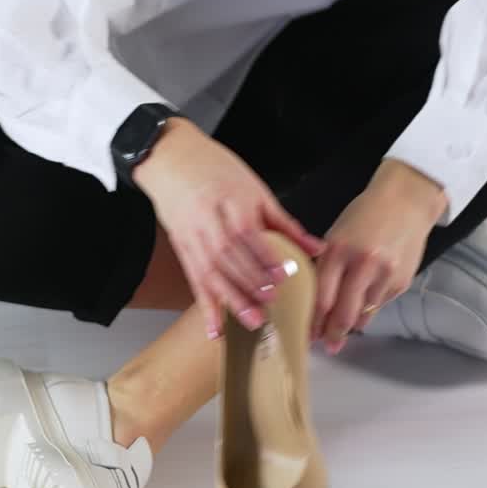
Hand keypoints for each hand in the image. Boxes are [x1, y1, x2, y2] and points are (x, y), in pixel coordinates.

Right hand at [135, 118, 324, 338]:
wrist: (171, 160)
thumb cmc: (217, 170)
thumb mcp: (255, 189)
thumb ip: (284, 223)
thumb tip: (315, 248)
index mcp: (232, 202)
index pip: (249, 234)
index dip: (263, 258)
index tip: (281, 277)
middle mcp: (210, 222)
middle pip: (230, 258)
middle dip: (249, 284)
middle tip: (269, 305)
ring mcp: (194, 238)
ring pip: (213, 274)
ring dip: (231, 300)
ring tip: (250, 321)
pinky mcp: (183, 250)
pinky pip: (195, 282)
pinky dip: (206, 307)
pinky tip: (215, 328)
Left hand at [313, 159, 448, 353]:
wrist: (408, 199)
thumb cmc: (365, 217)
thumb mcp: (336, 237)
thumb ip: (324, 269)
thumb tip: (313, 306)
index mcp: (338, 252)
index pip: (321, 300)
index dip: (314, 324)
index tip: (309, 337)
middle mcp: (362, 265)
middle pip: (343, 315)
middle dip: (333, 336)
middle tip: (328, 346)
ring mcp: (385, 274)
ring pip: (363, 315)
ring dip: (352, 325)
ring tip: (343, 328)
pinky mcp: (402, 281)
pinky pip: (379, 305)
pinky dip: (369, 309)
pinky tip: (365, 302)